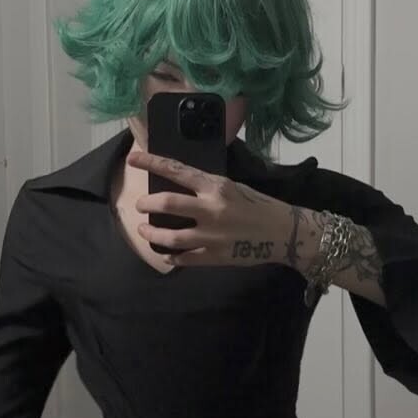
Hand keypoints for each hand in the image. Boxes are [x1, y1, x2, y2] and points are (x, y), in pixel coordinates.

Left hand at [127, 149, 290, 267]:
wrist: (284, 233)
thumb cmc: (258, 206)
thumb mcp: (233, 187)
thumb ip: (207, 188)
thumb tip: (179, 185)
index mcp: (216, 186)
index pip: (177, 171)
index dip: (152, 163)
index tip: (133, 159)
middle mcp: (211, 209)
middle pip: (167, 203)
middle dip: (146, 204)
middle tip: (140, 205)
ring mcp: (212, 236)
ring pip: (170, 236)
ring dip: (151, 232)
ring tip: (144, 229)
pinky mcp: (215, 256)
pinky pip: (184, 259)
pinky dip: (170, 256)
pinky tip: (165, 253)